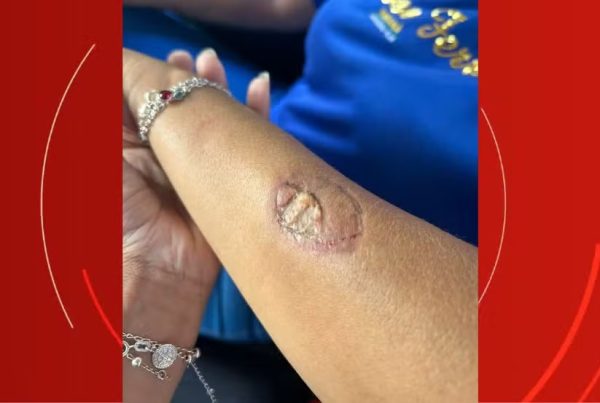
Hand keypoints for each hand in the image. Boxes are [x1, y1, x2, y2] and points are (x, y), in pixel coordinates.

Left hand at [123, 48, 269, 289]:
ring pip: (214, 121)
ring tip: (215, 66)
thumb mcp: (104, 161)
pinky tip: (259, 90)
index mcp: (130, 150)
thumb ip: (112, 120)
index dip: (155, 80)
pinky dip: (256, 116)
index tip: (168, 62)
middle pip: (181, 109)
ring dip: (218, 91)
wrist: (153, 274)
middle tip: (198, 62)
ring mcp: (199, 169)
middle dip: (189, 82)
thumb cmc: (118, 216)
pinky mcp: (228, 182)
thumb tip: (123, 81)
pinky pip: (245, 143)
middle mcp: (165, 157)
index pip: (145, 105)